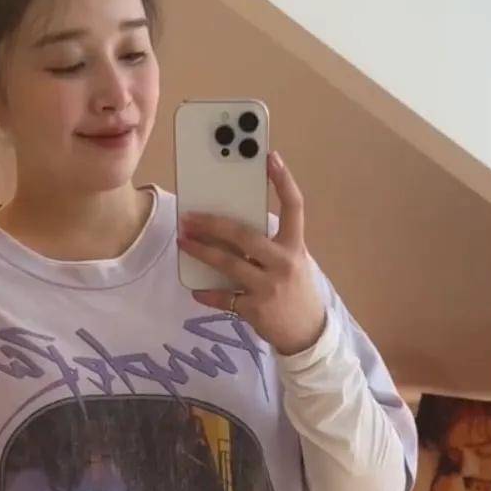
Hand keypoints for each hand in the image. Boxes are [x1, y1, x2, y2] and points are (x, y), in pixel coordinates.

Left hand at [177, 153, 327, 355]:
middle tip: (189, 216)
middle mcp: (284, 263)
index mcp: (295, 246)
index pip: (294, 206)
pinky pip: (225, 298)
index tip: (270, 157)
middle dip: (213, 224)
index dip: (283, 180)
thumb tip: (230, 227)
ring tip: (183, 242)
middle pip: (244, 235)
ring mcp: (269, 287)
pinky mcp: (256, 309)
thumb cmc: (295, 289)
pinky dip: (208, 293)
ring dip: (202, 251)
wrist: (307, 333)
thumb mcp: (293, 261)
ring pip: (229, 263)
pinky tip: (196, 289)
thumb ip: (270, 244)